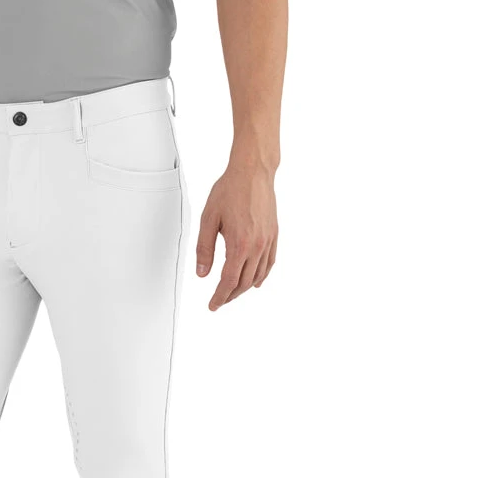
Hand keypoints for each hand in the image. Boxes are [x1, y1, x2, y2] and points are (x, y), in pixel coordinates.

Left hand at [196, 164, 278, 311]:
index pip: (228, 281)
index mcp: (239, 244)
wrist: (253, 172)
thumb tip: (202, 273)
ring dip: (244, 288)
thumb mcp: (208, 219)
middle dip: (230, 296)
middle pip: (244, 282)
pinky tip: (255, 281)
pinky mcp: (274, 235)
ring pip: (257, 275)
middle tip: (219, 301)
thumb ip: (204, 249)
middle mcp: (257, 246)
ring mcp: (268, 241)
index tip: (213, 305)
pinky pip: (270, 263)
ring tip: (232, 293)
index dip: (219, 297)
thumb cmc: (230, 190)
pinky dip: (261, 276)